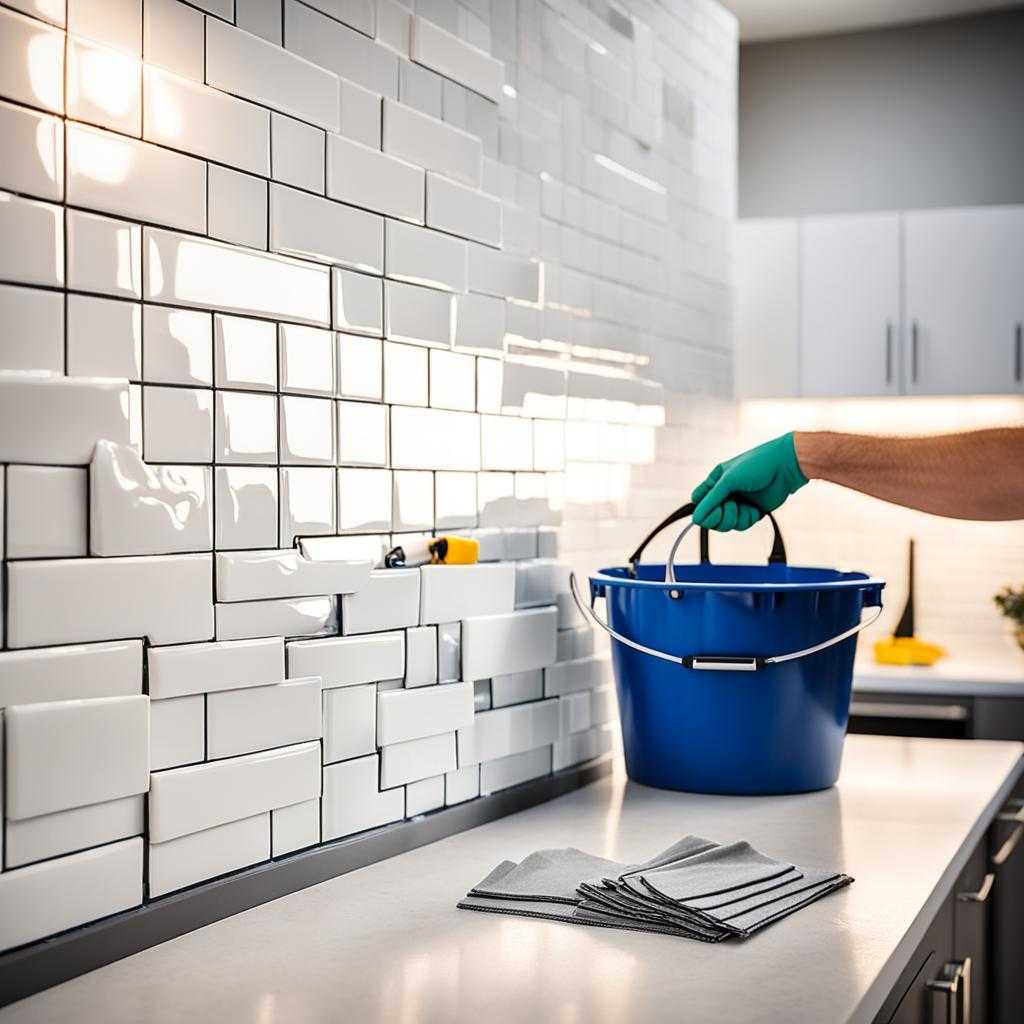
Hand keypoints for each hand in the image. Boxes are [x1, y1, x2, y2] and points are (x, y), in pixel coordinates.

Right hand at [691, 432, 807, 530]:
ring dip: (735, 518)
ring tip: (745, 506)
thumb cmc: (756, 466)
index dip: (703, 510)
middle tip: (732, 505)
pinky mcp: (750, 512)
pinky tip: (755, 509)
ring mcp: (737, 504)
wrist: (785, 467)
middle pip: (710, 518)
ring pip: (726, 524)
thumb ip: (710, 501)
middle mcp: (724, 494)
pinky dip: (747, 519)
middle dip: (720, 516)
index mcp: (715, 482)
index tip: (715, 507)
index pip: (698, 503)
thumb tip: (695, 519)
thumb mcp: (728, 481)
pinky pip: (741, 525)